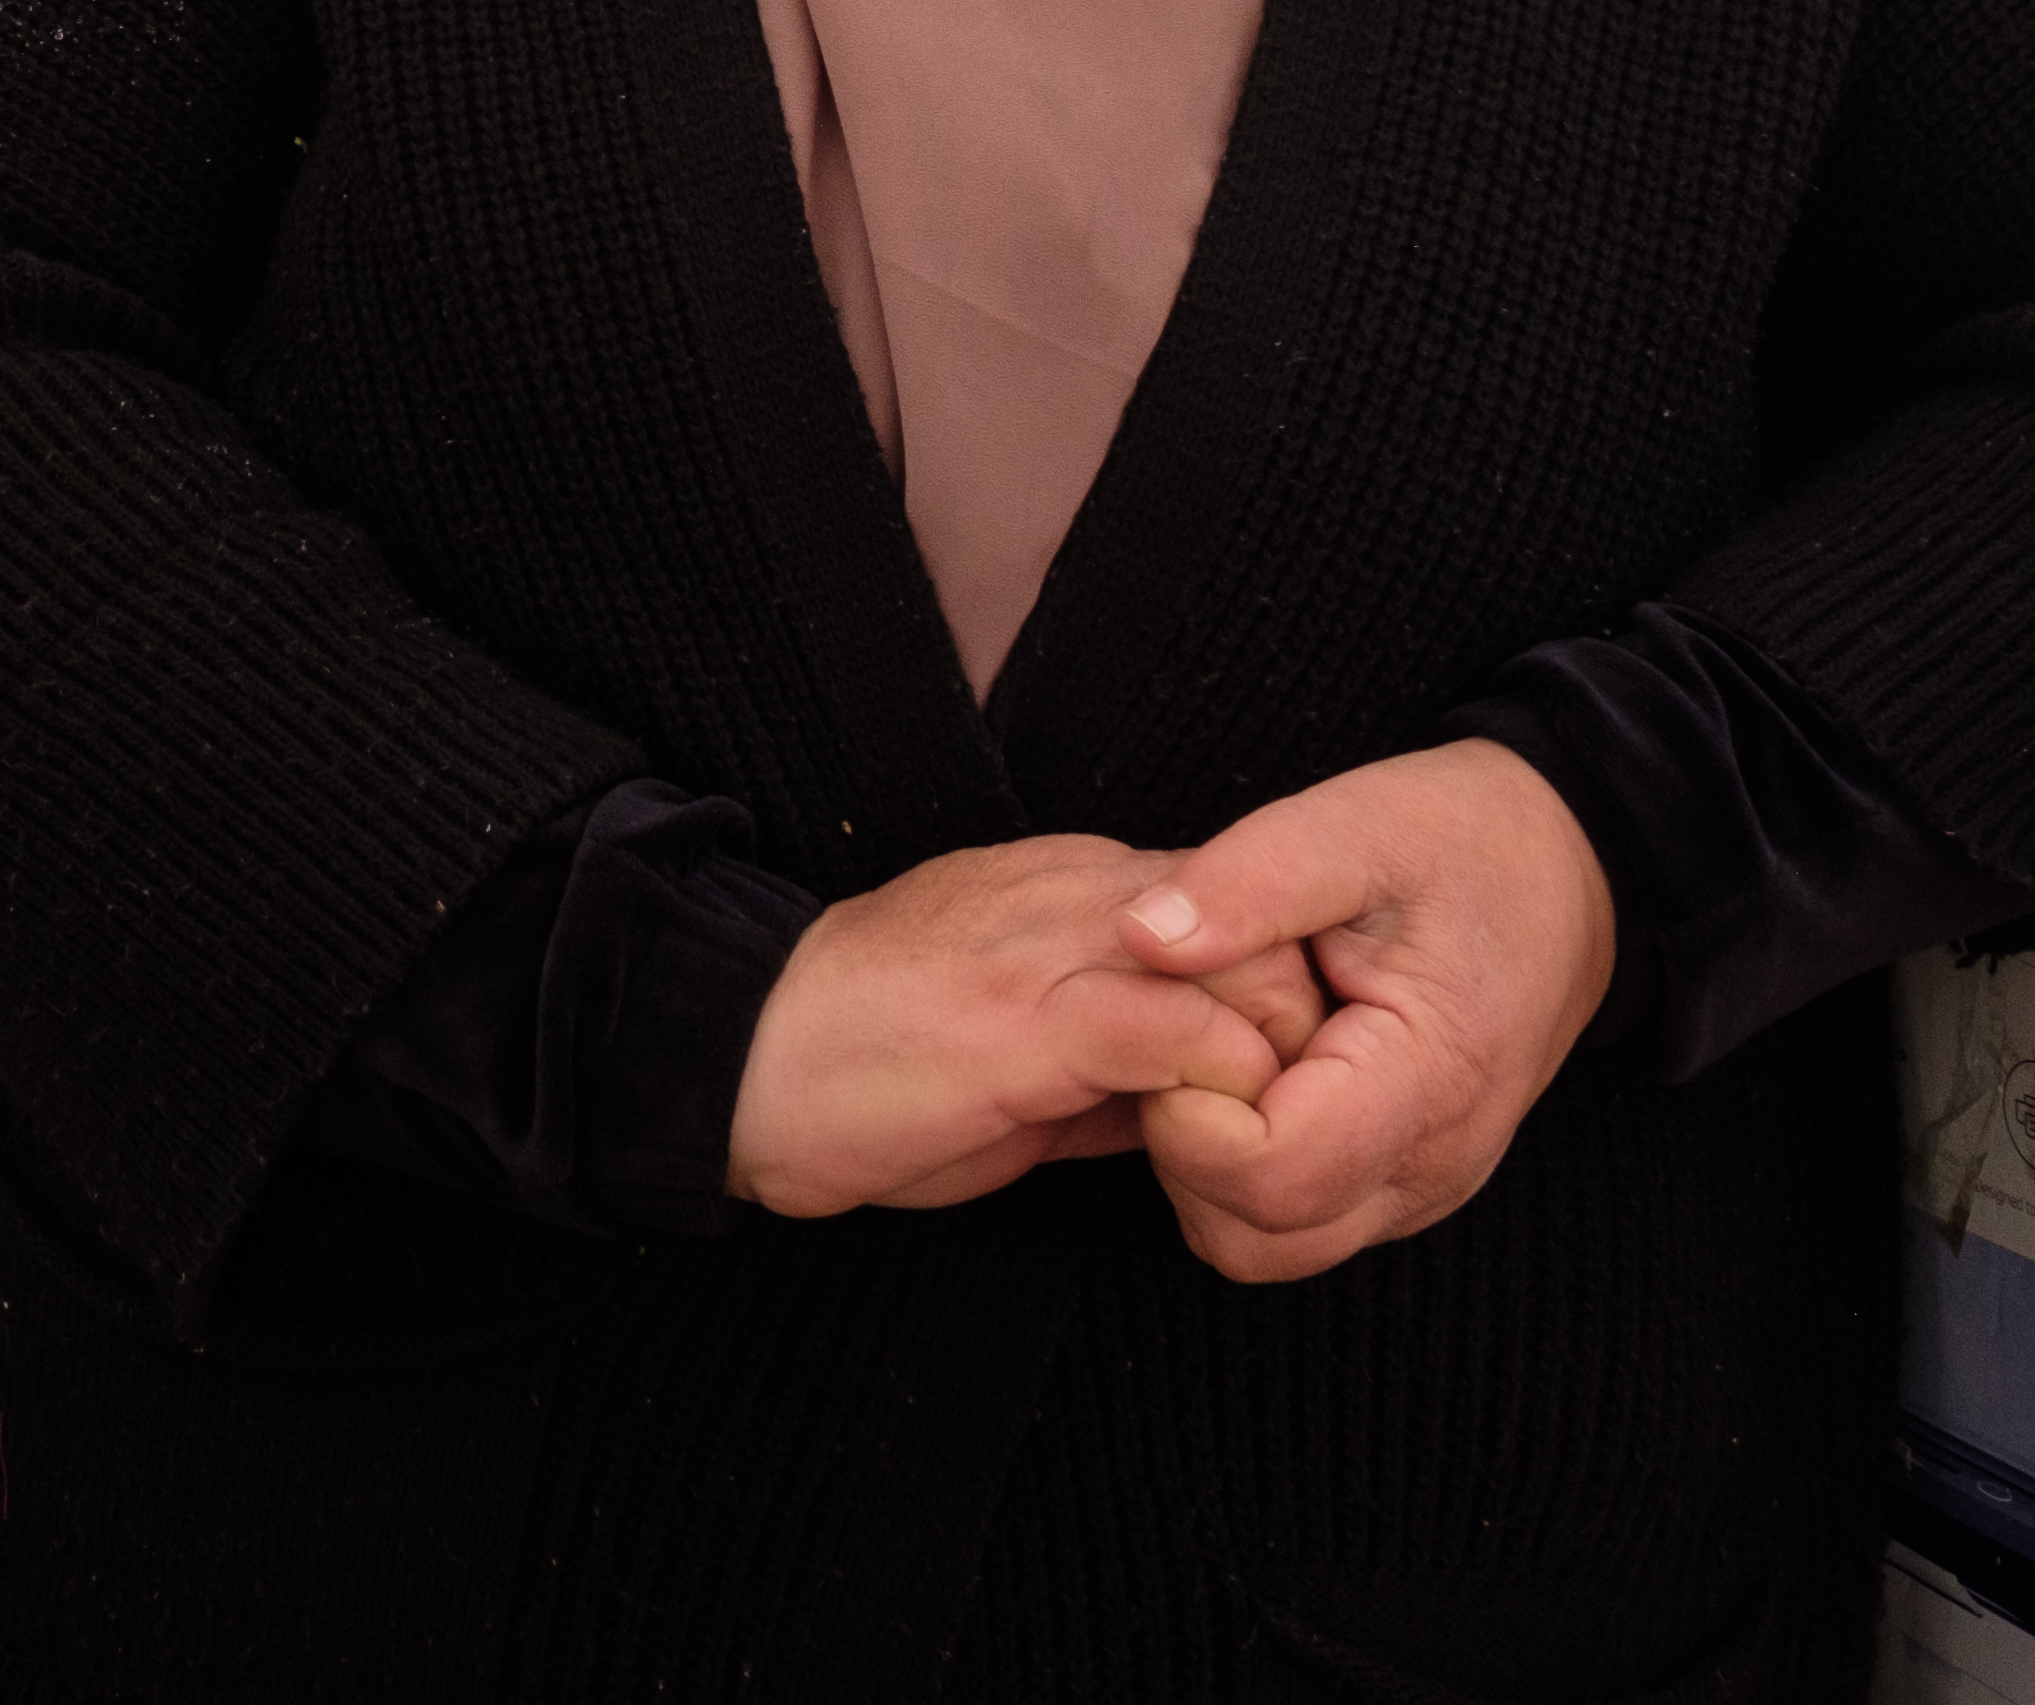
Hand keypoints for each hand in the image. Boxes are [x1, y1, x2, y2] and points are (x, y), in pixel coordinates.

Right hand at [725, 833, 1320, 1217]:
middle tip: (1287, 1120)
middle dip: (1301, 1030)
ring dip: (1273, 1065)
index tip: (1281, 1084)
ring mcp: (1053, 946)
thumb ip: (1111, 1054)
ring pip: (1244, 967)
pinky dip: (1220, 1094)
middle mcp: (1077, 890)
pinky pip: (1181, 1035)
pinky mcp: (1029, 1020)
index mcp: (1072, 886)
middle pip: (1269, 925)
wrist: (733, 1058)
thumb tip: (1203, 1097)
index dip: (1283, 999)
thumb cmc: (859, 1064)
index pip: (1242, 908)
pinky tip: (1198, 1147)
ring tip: (1253, 1142)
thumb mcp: (1013, 1045)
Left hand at [1112, 739, 1614, 1284]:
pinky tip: (1250, 1073)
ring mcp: (1419, 1190)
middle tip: (1192, 1034)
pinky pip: (1292, 1225)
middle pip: (1255, 1237)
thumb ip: (1250, 880)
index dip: (1188, 1111)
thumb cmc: (1465, 845)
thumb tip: (1140, 936)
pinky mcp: (1400, 1187)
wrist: (1567, 879)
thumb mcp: (1359, 824)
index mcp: (1429, 1080)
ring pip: (1263, 1247)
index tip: (1183, 1019)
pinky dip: (1240, 1171)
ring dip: (1206, 1168)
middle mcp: (1431, 1166)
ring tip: (1221, 1051)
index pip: (1270, 1176)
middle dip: (1184, 1148)